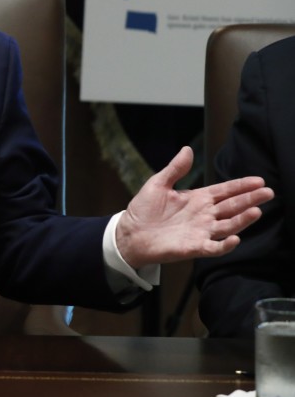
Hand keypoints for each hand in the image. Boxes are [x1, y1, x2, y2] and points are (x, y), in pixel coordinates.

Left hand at [116, 146, 273, 268]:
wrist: (130, 233)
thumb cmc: (143, 210)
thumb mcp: (158, 184)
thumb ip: (175, 169)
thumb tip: (187, 149)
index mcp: (198, 199)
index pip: (225, 191)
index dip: (241, 185)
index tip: (259, 180)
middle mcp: (204, 215)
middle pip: (232, 206)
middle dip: (250, 199)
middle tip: (268, 193)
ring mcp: (201, 231)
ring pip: (228, 225)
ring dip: (242, 219)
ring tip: (256, 210)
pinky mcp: (194, 247)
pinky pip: (214, 247)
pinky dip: (225, 245)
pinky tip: (235, 238)